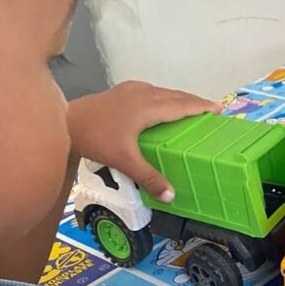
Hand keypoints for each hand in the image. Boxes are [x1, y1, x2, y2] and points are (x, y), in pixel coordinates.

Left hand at [67, 82, 219, 201]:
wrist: (65, 122)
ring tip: (191, 108)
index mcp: (147, 107)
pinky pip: (151, 91)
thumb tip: (171, 196)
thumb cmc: (96, 139)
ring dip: (179, 98)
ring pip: (162, 91)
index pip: (181, 105)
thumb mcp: (124, 160)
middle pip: (175, 95)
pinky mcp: (121, 91)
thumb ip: (148, 177)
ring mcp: (130, 90)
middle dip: (194, 101)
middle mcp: (142, 93)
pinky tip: (160, 104)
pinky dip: (163, 97)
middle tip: (211, 110)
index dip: (201, 107)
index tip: (218, 110)